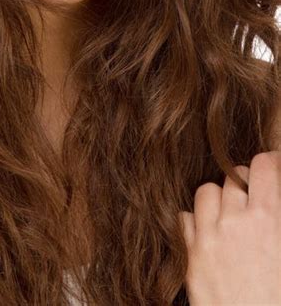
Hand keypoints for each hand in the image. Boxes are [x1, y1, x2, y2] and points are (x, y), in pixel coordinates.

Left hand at [179, 150, 280, 305]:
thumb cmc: (277, 295)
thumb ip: (277, 218)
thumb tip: (274, 201)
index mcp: (267, 219)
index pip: (262, 166)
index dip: (269, 164)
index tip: (272, 168)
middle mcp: (234, 223)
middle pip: (233, 177)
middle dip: (245, 184)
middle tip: (255, 199)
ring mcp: (208, 239)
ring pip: (206, 191)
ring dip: (220, 198)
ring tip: (232, 213)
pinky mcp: (190, 258)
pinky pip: (185, 218)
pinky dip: (196, 221)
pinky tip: (210, 234)